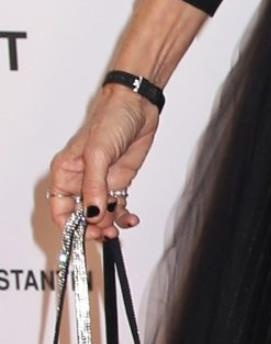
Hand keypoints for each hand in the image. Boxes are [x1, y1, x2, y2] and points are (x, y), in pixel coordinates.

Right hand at [47, 84, 160, 240]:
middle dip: (91, 229)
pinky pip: (118, 207)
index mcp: (65, 173)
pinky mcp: (119, 182)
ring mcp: (101, 183)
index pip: (59, 208)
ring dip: (109, 226)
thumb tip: (93, 215)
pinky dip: (123, 217)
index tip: (81, 235)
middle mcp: (81, 181)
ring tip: (118, 229)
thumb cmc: (110, 120)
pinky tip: (130, 219)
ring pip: (101, 214)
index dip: (68, 226)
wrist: (138, 107)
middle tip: (105, 233)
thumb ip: (94, 186)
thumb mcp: (97, 154)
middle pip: (80, 216)